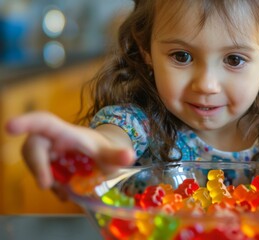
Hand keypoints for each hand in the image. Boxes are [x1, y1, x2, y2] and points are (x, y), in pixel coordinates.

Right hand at [5, 111, 134, 191]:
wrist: (100, 155)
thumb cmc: (102, 149)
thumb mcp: (109, 153)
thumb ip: (117, 155)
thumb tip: (129, 156)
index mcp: (66, 131)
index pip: (44, 122)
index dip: (26, 122)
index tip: (10, 126)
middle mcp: (51, 140)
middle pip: (32, 147)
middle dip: (37, 166)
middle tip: (47, 185)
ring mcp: (46, 152)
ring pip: (36, 165)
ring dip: (47, 179)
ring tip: (65, 192)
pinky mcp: (45, 165)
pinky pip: (42, 176)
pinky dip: (52, 186)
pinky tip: (65, 193)